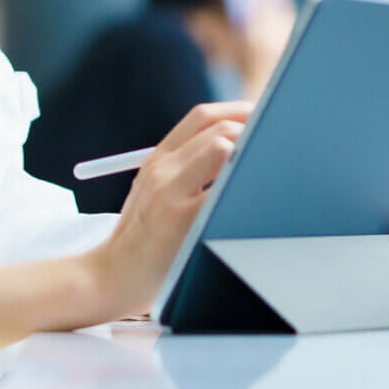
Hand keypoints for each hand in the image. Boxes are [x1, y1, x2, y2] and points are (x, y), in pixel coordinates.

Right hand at [87, 100, 252, 320]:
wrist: (111, 276)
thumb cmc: (140, 239)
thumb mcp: (151, 192)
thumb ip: (182, 169)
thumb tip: (236, 151)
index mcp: (156, 159)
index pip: (202, 116)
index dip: (237, 111)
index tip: (263, 117)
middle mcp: (162, 169)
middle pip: (219, 130)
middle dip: (255, 133)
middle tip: (278, 147)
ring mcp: (169, 193)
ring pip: (222, 150)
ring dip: (251, 156)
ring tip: (268, 171)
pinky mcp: (180, 221)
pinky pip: (223, 191)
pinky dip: (244, 187)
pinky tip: (255, 199)